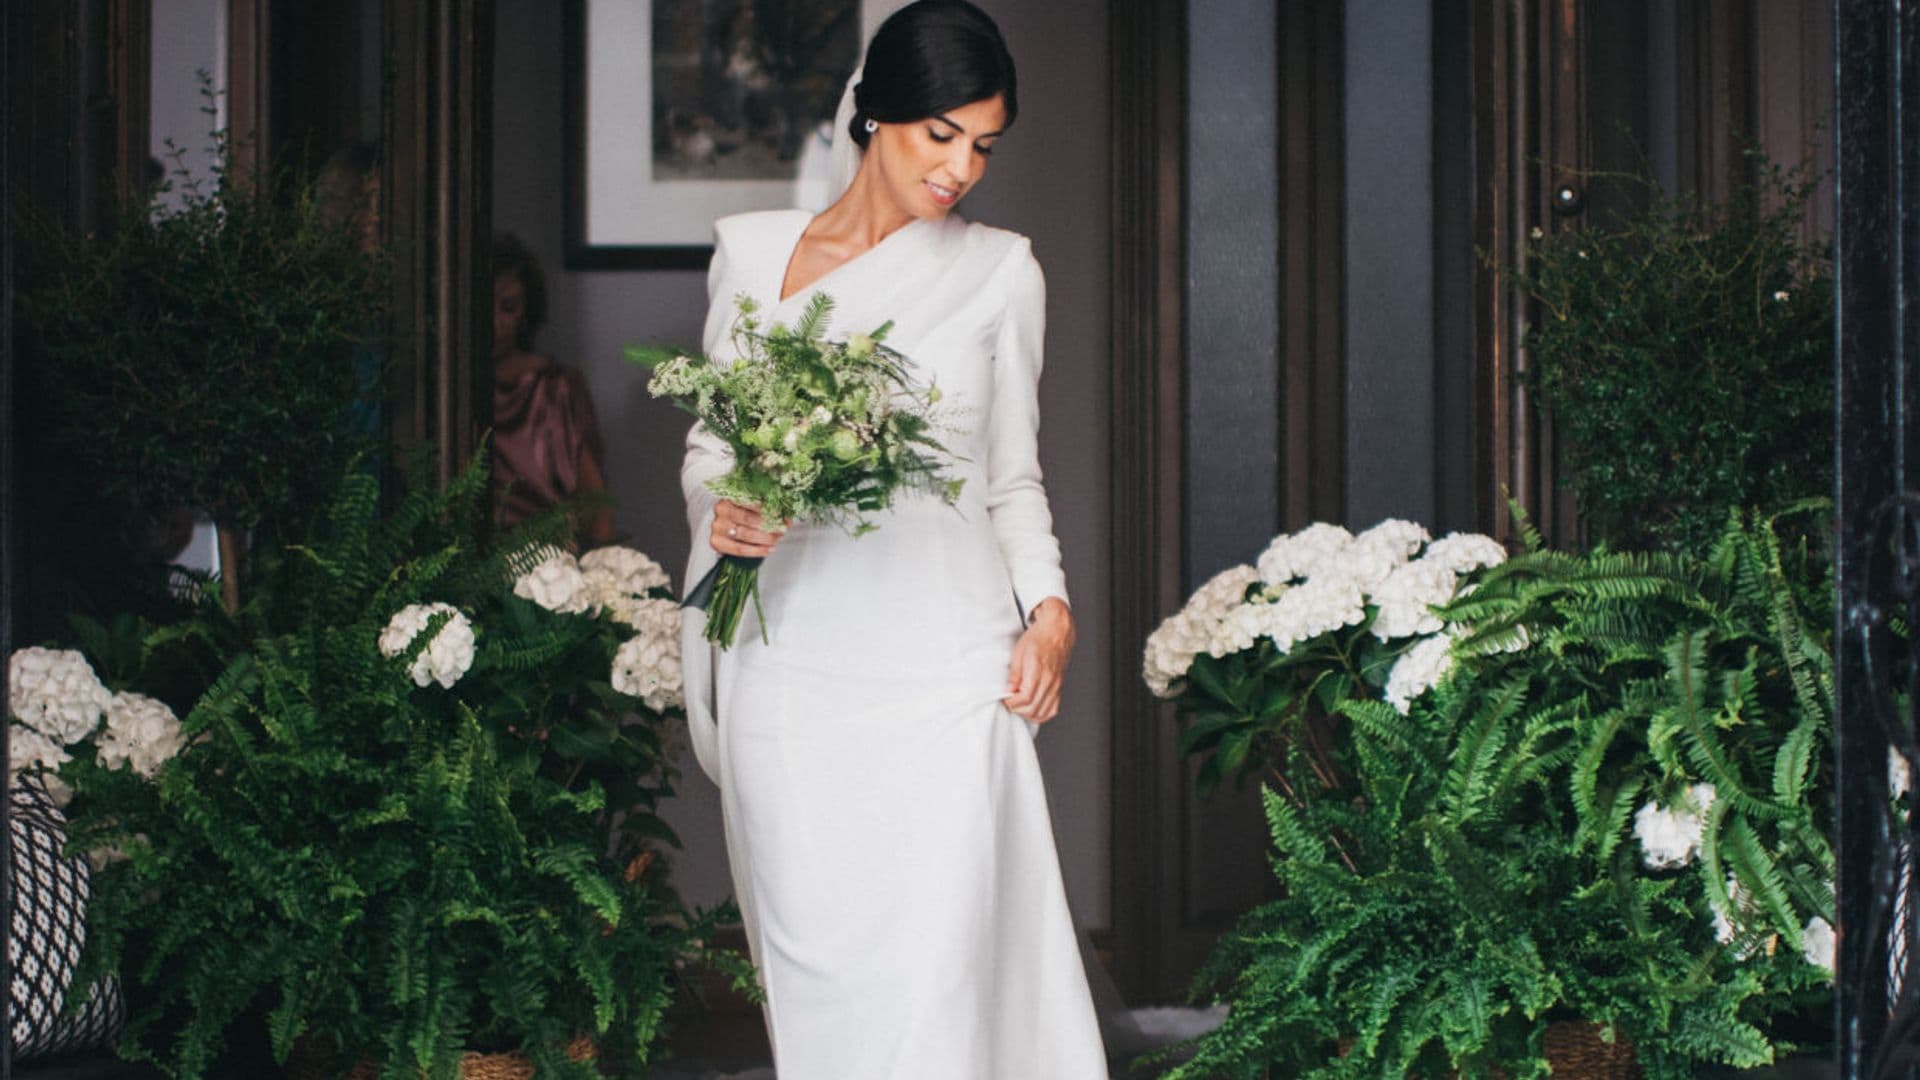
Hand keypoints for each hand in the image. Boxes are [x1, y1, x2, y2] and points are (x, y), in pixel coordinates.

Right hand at [710, 500, 786, 557]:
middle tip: (782, 529)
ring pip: (745, 534)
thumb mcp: (753, 506)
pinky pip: (739, 549)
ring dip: (765, 538)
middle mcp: (721, 509)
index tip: (781, 515)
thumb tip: (787, 517)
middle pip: (748, 518)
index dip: (768, 509)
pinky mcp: (716, 542)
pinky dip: (757, 551)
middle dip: (768, 525)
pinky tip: (769, 549)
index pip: (750, 501)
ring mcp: (717, 526)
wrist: (726, 528)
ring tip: (777, 539)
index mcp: (731, 495)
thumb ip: (768, 508)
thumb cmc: (742, 514)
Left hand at [1004, 597, 1073, 723]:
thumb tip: (1009, 690)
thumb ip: (1014, 674)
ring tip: (1019, 704)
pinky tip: (1032, 708)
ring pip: (1043, 713)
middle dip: (1017, 709)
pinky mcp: (1059, 688)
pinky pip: (1052, 710)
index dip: (1012, 702)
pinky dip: (1041, 714)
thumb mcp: (1019, 652)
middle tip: (1010, 701)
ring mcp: (1056, 686)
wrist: (1056, 632)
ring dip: (1027, 713)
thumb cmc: (1038, 639)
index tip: (1005, 698)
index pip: (1025, 697)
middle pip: (1033, 708)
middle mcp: (1049, 681)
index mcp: (1038, 670)